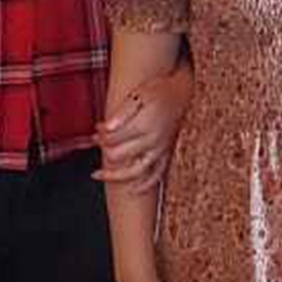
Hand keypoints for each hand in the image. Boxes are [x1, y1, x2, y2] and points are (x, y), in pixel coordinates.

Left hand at [95, 65, 191, 193]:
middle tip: (97, 141)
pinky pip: (157, 174)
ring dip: (115, 176)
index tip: (97, 128)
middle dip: (104, 150)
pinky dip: (145, 184)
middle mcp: (152, 141)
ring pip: (135, 172)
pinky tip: (133, 190)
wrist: (184, 91)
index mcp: (143, 126)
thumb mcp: (138, 94)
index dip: (100, 135)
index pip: (112, 139)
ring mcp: (160, 149)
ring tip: (99, 175)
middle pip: (119, 156)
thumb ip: (121, 113)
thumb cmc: (160, 90)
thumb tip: (105, 128)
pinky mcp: (167, 153)